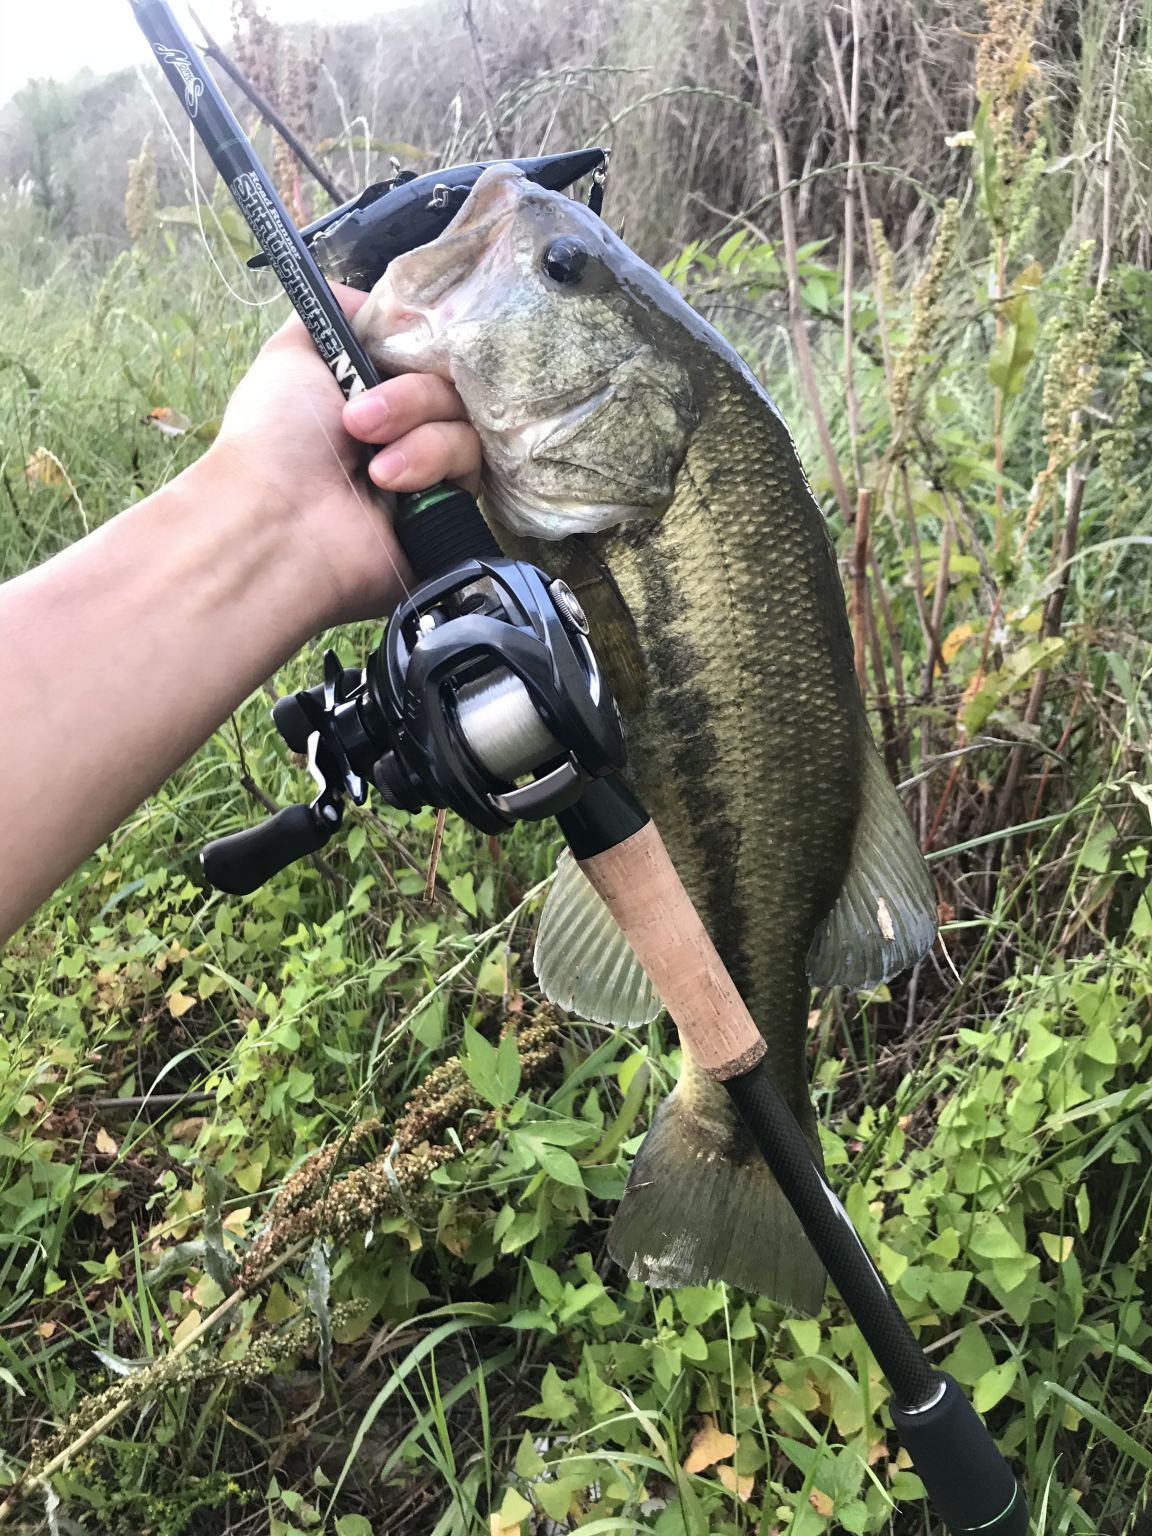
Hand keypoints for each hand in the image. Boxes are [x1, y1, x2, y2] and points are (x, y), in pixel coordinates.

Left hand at [202, 285, 481, 627]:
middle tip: (358, 422)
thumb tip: (380, 300)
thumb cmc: (276, 436)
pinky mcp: (450, 509)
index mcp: (369, 390)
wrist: (280, 522)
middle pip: (449, 381)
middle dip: (408, 395)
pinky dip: (432, 464)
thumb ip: (335, 311)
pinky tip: (393, 486)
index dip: (420, 345)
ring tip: (372, 468)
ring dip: (415, 433)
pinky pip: (472, 464)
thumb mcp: (292, 351)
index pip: (424, 351)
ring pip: (463, 422)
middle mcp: (402, 427)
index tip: (399, 347)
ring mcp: (429, 470)